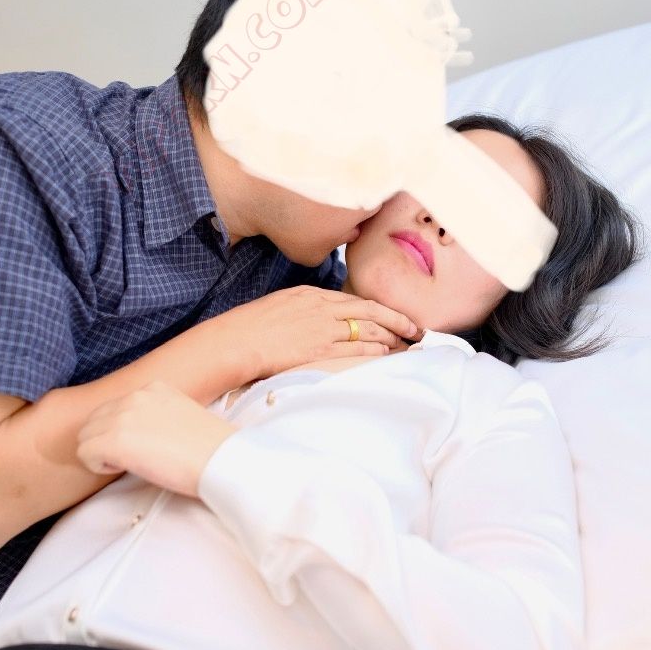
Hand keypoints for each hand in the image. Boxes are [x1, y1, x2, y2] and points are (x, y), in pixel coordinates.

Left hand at [76, 380, 236, 497]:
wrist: (222, 460)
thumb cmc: (211, 448)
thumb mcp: (184, 416)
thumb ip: (157, 415)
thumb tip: (140, 434)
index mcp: (154, 388)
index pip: (113, 407)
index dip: (120, 431)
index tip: (143, 446)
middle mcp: (135, 396)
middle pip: (94, 420)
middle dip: (105, 441)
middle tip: (133, 458)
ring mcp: (123, 416)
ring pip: (85, 437)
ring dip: (101, 454)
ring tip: (130, 464)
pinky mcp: (116, 440)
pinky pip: (85, 454)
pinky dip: (98, 466)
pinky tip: (125, 469)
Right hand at [222, 285, 424, 378]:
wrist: (234, 341)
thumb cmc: (248, 327)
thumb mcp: (279, 306)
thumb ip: (302, 310)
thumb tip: (317, 320)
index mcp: (310, 294)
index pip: (353, 299)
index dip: (378, 308)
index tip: (393, 315)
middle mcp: (321, 307)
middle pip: (370, 311)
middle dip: (397, 319)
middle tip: (416, 328)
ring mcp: (322, 329)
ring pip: (368, 330)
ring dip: (391, 338)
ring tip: (407, 345)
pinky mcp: (319, 350)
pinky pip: (356, 350)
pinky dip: (375, 352)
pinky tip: (387, 355)